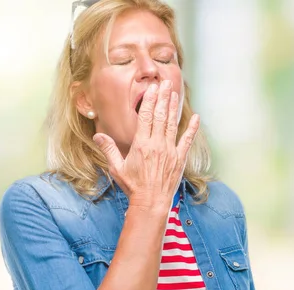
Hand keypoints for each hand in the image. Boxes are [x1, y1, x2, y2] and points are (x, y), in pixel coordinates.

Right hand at [93, 80, 199, 211]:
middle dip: (163, 98)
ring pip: (172, 124)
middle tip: (165, 83)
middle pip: (160, 116)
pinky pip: (187, 140)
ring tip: (174, 93)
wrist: (151, 202)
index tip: (152, 88)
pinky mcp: (180, 159)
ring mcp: (170, 151)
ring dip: (173, 107)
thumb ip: (108, 149)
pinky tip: (196, 117)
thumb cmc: (133, 186)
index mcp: (141, 145)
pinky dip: (192, 128)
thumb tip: (97, 135)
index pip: (145, 117)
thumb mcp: (117, 168)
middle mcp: (157, 145)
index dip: (149, 100)